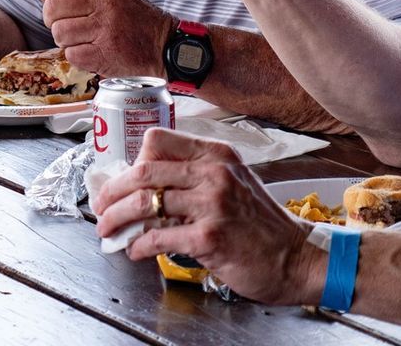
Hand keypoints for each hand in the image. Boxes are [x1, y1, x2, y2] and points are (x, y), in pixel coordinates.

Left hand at [37, 0, 169, 76]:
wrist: (166, 45)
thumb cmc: (136, 16)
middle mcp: (104, 3)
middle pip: (52, 6)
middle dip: (52, 18)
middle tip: (64, 23)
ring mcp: (105, 29)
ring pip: (59, 32)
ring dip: (65, 39)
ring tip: (80, 38)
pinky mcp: (105, 54)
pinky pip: (71, 54)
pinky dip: (76, 55)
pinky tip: (90, 51)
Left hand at [93, 128, 323, 305]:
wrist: (299, 259)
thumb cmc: (261, 224)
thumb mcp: (232, 183)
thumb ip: (193, 177)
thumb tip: (143, 186)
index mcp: (215, 153)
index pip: (157, 140)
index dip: (129, 160)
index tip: (117, 178)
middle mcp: (213, 173)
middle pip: (143, 172)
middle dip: (111, 191)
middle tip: (100, 206)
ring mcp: (213, 204)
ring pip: (143, 203)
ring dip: (117, 218)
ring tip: (108, 229)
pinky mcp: (210, 236)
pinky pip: (158, 237)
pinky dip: (138, 245)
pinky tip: (134, 250)